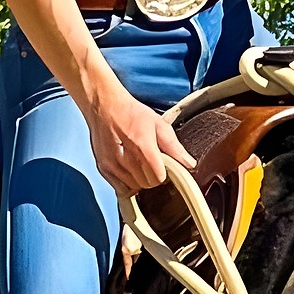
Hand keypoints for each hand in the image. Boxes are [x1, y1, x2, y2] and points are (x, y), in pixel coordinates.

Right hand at [82, 80, 195, 197]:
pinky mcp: (103, 168)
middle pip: (147, 184)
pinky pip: (120, 188)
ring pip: (134, 187)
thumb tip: (189, 164)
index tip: (162, 166)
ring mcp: (112, 165)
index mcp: (142, 146)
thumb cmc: (131, 113)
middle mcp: (125, 158)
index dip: (164, 174)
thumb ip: (174, 147)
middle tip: (150, 163)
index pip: (158, 178)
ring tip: (138, 163)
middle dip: (152, 176)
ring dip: (139, 180)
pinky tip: (128, 169)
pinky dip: (126, 183)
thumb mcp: (158, 124)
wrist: (104, 106)